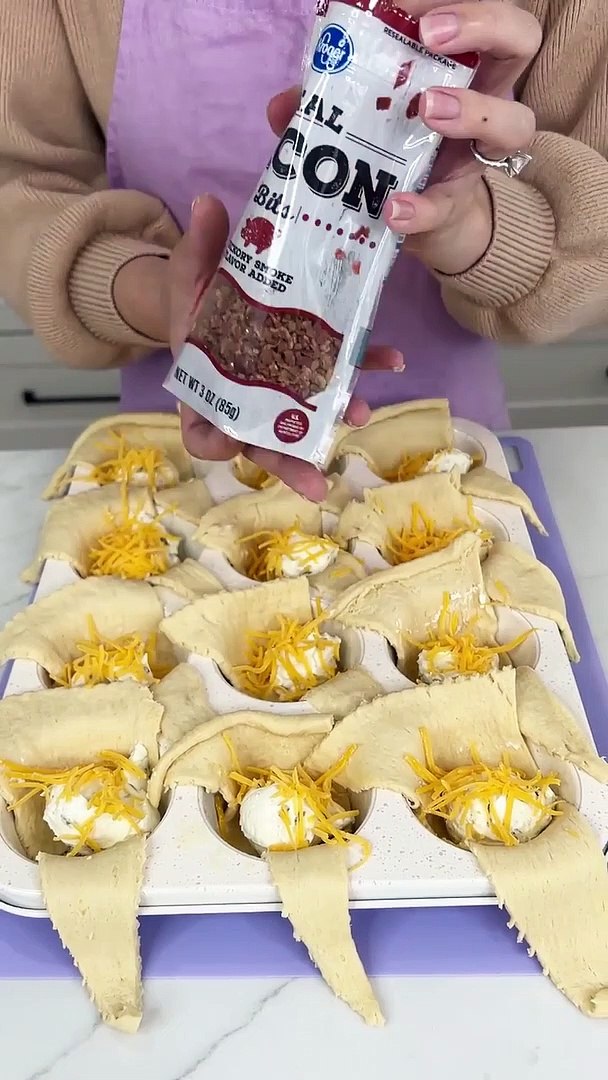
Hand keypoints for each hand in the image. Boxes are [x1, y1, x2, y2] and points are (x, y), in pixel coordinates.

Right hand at [176, 198, 403, 499]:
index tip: (227, 442)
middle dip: (287, 464)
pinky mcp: (311, 368)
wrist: (215, 296)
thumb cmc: (195, 298)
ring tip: (361, 415)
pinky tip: (393, 358)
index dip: (214, 442)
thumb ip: (198, 248)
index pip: (201, 432)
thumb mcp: (189, 272)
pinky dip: (365, 367)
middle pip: (260, 444)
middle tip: (315, 483)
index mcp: (204, 389)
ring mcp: (280, 391)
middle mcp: (244, 402)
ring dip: (334, 419)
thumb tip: (208, 204)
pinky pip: (339, 376)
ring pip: (304, 420)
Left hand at [268, 1, 540, 278]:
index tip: (403, 0)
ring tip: (428, 108)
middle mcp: (487, 99)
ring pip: (516, 122)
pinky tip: (393, 207)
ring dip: (474, 109)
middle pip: (520, 39)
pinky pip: (448, 205)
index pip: (478, 8)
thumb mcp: (364, 115)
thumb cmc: (398, 147)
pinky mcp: (458, 205)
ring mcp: (479, 154)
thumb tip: (282, 106)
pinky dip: (421, 207)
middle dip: (481, 23)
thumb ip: (329, 104)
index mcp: (464, 61)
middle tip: (430, 34)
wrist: (419, 221)